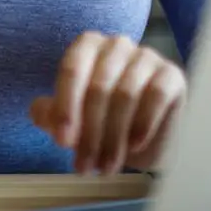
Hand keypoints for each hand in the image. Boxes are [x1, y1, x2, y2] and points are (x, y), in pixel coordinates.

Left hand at [29, 31, 185, 174]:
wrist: (145, 138)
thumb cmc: (103, 120)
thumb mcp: (72, 120)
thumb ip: (50, 114)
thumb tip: (40, 112)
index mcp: (87, 45)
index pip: (71, 70)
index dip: (65, 108)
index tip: (62, 142)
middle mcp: (116, 44)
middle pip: (97, 87)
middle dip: (89, 133)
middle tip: (84, 166)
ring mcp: (146, 56)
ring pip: (125, 95)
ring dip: (113, 138)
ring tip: (106, 166)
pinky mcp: (171, 74)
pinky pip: (155, 96)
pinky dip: (142, 123)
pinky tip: (133, 145)